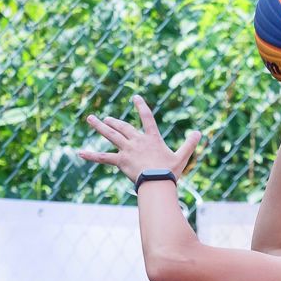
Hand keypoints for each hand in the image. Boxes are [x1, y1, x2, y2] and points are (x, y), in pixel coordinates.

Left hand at [78, 94, 201, 183]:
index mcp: (151, 138)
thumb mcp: (182, 157)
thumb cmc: (170, 171)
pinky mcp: (120, 161)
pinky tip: (80, 152)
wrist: (157, 181)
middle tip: (106, 119)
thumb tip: (199, 133)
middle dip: (114, 121)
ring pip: (111, 135)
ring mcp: (127, 149)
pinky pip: (103, 157)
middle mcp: (137, 140)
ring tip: (91, 119)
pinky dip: (91, 155)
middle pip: (123, 127)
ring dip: (100, 126)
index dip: (141, 106)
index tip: (135, 98)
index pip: (147, 118)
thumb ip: (190, 144)